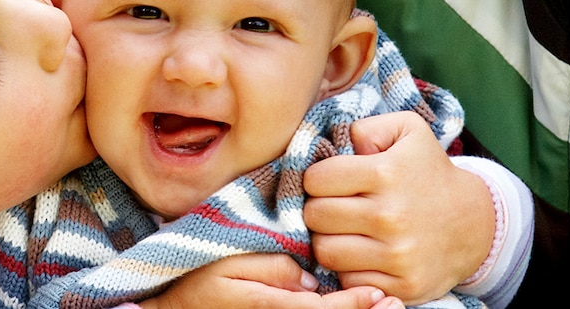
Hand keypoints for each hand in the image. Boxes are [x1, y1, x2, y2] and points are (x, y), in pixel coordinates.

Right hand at [137, 254, 398, 308]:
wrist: (176, 307)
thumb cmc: (200, 282)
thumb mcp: (230, 265)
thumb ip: (272, 268)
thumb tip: (309, 278)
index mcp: (271, 308)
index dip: (353, 305)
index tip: (379, 295)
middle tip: (394, 303)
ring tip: (386, 305)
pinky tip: (355, 304)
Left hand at [303, 112, 493, 303]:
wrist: (474, 223)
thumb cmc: (429, 172)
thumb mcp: (407, 131)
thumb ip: (365, 127)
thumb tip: (337, 144)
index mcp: (386, 173)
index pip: (315, 179)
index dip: (317, 179)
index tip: (330, 182)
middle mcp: (390, 215)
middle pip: (315, 216)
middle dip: (318, 209)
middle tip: (334, 207)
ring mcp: (398, 254)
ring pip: (325, 251)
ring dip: (328, 240)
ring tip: (344, 231)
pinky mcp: (403, 285)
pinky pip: (348, 280)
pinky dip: (349, 269)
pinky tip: (362, 254)